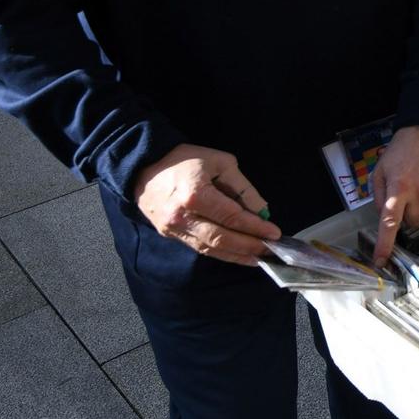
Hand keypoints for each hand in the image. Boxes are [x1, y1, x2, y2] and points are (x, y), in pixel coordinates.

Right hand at [131, 144, 280, 265]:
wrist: (144, 166)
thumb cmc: (186, 159)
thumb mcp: (220, 162)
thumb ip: (242, 187)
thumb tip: (261, 211)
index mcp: (196, 195)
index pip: (232, 217)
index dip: (255, 227)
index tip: (274, 233)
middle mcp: (183, 217)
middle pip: (221, 238)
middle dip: (249, 246)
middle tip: (270, 250)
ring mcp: (174, 229)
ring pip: (210, 249)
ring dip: (236, 256)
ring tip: (258, 258)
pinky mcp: (170, 235)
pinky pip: (199, 248)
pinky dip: (220, 253)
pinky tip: (237, 255)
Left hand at [369, 125, 418, 263]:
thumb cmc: (404, 145)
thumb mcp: (381, 167)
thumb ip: (379, 193)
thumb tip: (383, 213)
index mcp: (399, 187)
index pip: (390, 223)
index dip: (385, 244)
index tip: (381, 261)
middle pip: (414, 222)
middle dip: (407, 215)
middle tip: (405, 196)